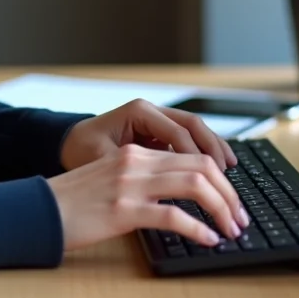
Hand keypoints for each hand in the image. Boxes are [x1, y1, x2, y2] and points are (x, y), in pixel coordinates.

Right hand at [46, 143, 249, 250]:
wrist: (38, 209)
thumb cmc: (72, 201)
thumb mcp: (109, 178)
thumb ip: (141, 179)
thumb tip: (177, 198)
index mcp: (134, 152)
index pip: (192, 155)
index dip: (220, 178)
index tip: (231, 201)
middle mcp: (136, 161)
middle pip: (201, 166)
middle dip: (230, 194)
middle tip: (240, 218)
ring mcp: (130, 184)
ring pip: (195, 186)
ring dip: (222, 209)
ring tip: (231, 229)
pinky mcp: (123, 209)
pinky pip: (173, 216)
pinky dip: (198, 229)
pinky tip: (207, 239)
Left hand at [59, 98, 237, 172]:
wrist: (67, 142)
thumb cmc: (80, 150)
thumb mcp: (100, 159)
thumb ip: (130, 168)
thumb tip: (158, 185)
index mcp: (138, 112)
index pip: (178, 133)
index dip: (197, 156)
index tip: (212, 179)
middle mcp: (151, 111)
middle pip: (193, 126)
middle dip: (214, 151)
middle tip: (229, 176)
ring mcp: (156, 120)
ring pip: (195, 130)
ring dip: (214, 149)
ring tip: (231, 171)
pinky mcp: (158, 132)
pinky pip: (187, 139)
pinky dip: (203, 152)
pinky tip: (218, 167)